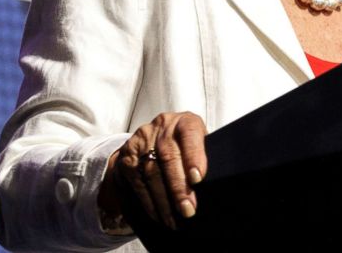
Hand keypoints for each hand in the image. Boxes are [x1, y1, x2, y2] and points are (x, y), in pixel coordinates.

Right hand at [100, 112, 207, 230]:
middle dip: (178, 188)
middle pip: (169, 158)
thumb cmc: (185, 145)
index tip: (198, 179)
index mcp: (185, 121)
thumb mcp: (198, 142)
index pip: (190, 134)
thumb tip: (214, 183)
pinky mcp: (127, 157)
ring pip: (151, 173)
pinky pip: (138, 183)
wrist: (151, 137)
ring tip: (174, 220)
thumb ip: (203, 155)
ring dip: (163, 201)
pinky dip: (149, 202)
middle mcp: (162, 126)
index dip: (194, 156)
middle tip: (187, 210)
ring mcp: (142, 140)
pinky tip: (158, 215)